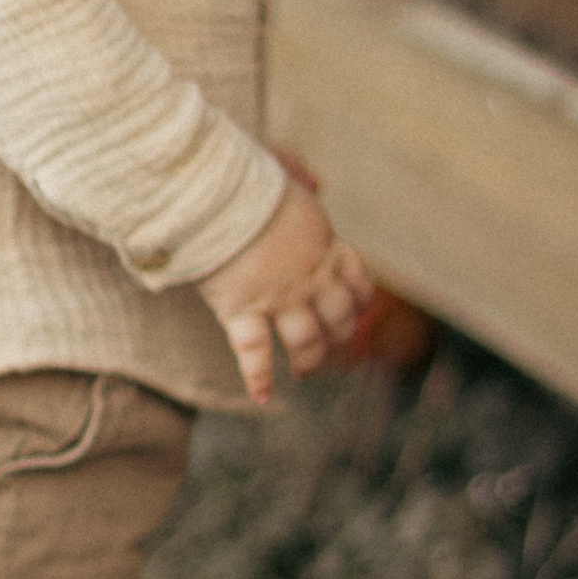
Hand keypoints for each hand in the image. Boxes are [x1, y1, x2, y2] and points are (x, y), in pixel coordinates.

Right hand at [197, 177, 375, 406]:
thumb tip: (317, 183)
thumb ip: (303, 189)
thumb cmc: (246, 182)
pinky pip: (255, 353)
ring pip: (306, 341)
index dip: (360, 301)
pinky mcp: (243, 309)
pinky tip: (263, 396)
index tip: (356, 310)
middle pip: (337, 318)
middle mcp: (309, 277)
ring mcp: (278, 297)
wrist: (217, 194)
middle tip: (331, 348)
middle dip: (338, 337)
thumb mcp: (289, 182)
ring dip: (309, 360)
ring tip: (304, 371)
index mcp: (324, 245)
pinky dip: (258, 378)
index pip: (358, 281)